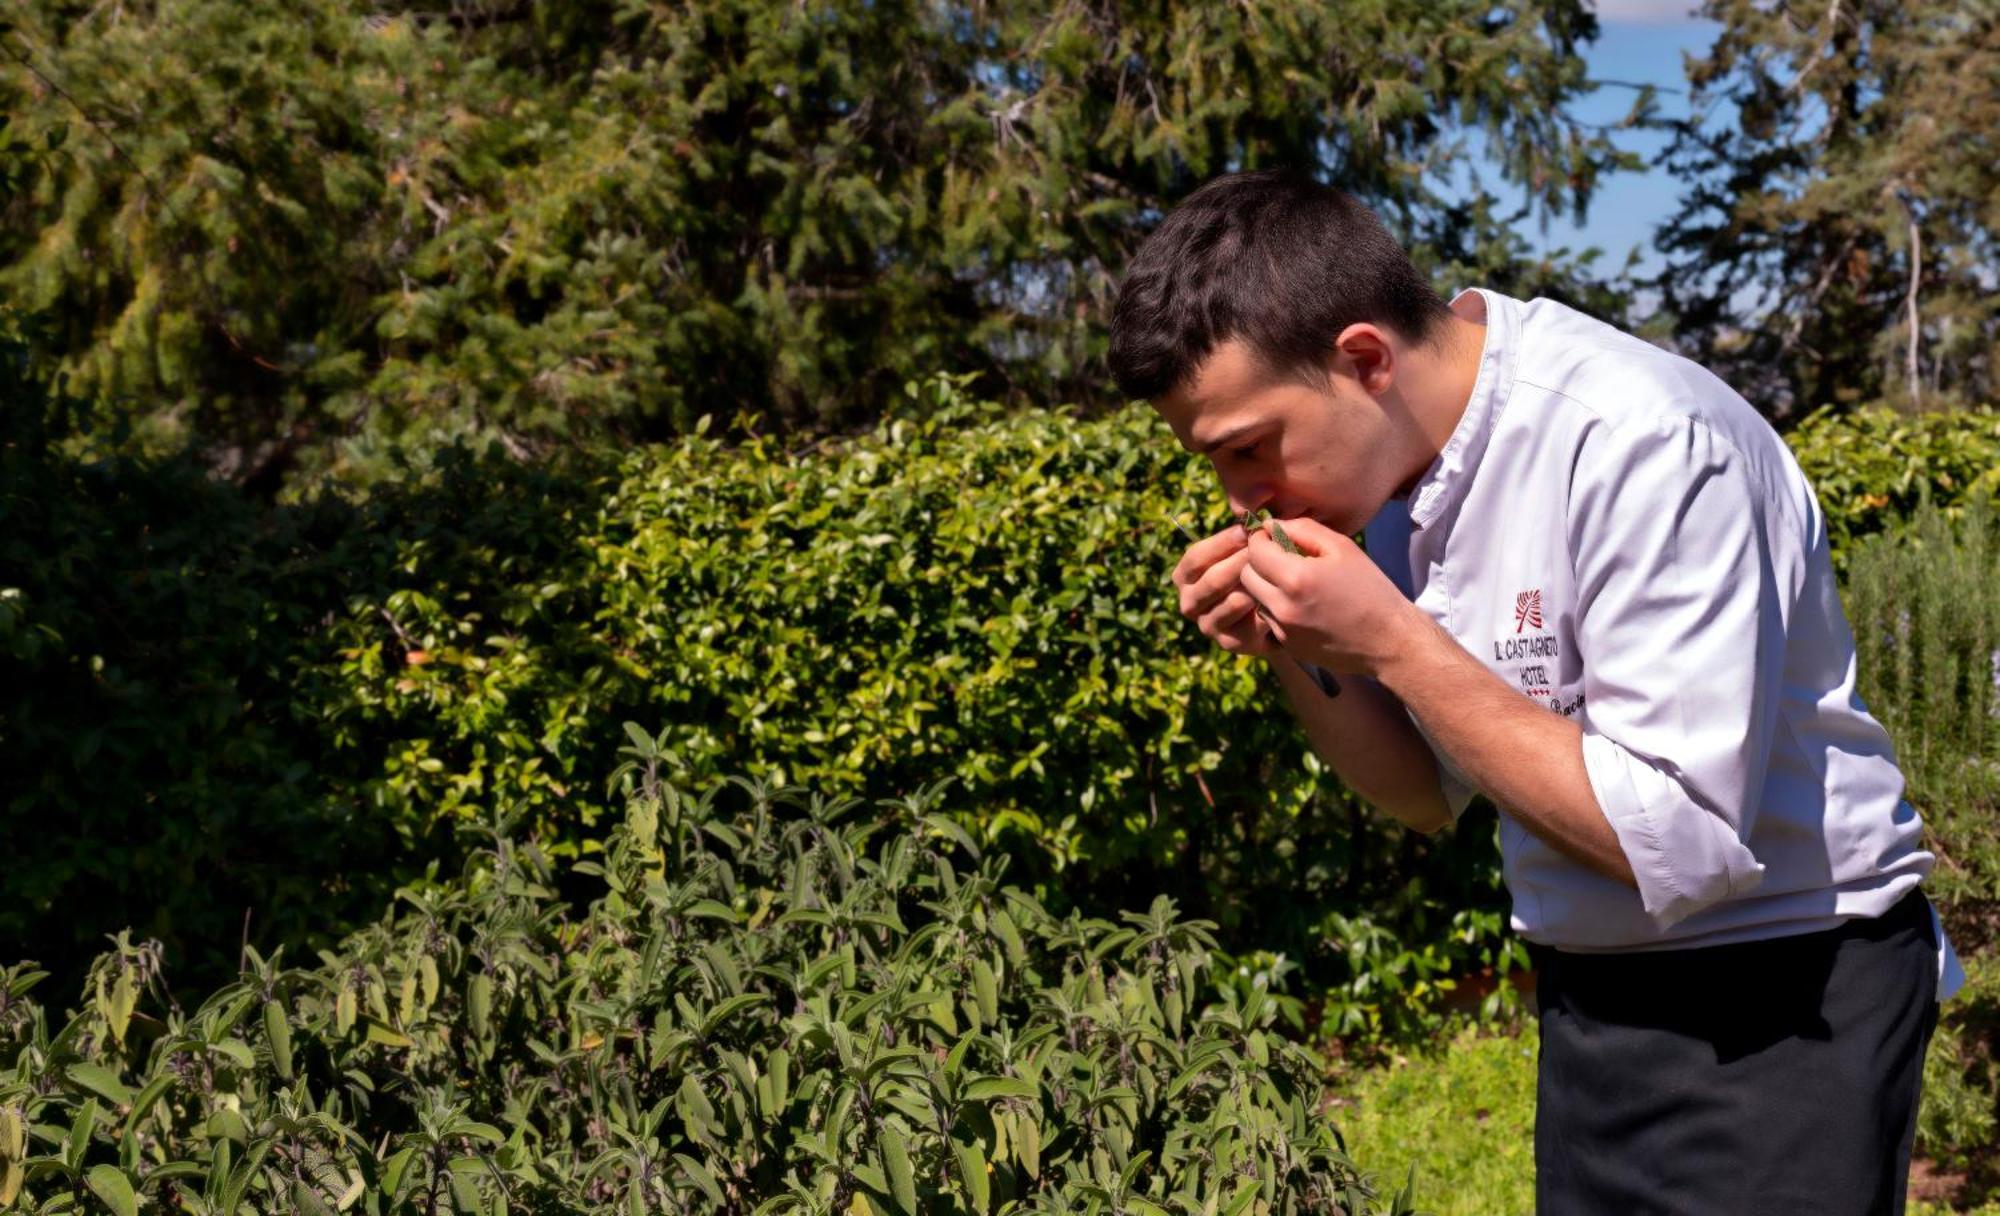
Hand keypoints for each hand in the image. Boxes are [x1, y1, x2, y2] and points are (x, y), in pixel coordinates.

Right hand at [1171, 525, 1285, 658]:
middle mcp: (1189, 602)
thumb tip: (1250, 521)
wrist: (1275, 613)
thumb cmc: (1255, 572)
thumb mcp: (1242, 551)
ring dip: (1250, 585)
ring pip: (1228, 601)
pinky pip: (1243, 623)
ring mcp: (1206, 624)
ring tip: (1271, 572)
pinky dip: (1258, 609)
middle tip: (1264, 552)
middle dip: (1239, 562)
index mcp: (1186, 576)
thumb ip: (1239, 537)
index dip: (1221, 543)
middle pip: (1211, 580)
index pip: (1195, 557)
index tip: (1247, 531)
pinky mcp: (1227, 642)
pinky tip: (1273, 597)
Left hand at [1239, 516, 1421, 677]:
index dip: (1261, 539)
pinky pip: (1268, 619)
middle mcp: (1283, 607)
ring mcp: (1283, 630)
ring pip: (1254, 598)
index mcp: (1296, 578)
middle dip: (1258, 562)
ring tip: (1295, 582)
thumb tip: (1272, 525)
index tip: (1274, 537)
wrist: (1389, 642)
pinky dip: (1277, 608)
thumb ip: (1302, 529)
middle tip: (1281, 557)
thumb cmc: (1370, 589)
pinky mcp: (1287, 646)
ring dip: (1266, 586)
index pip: (1254, 550)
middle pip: (1246, 576)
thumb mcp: (1342, 548)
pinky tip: (1303, 605)